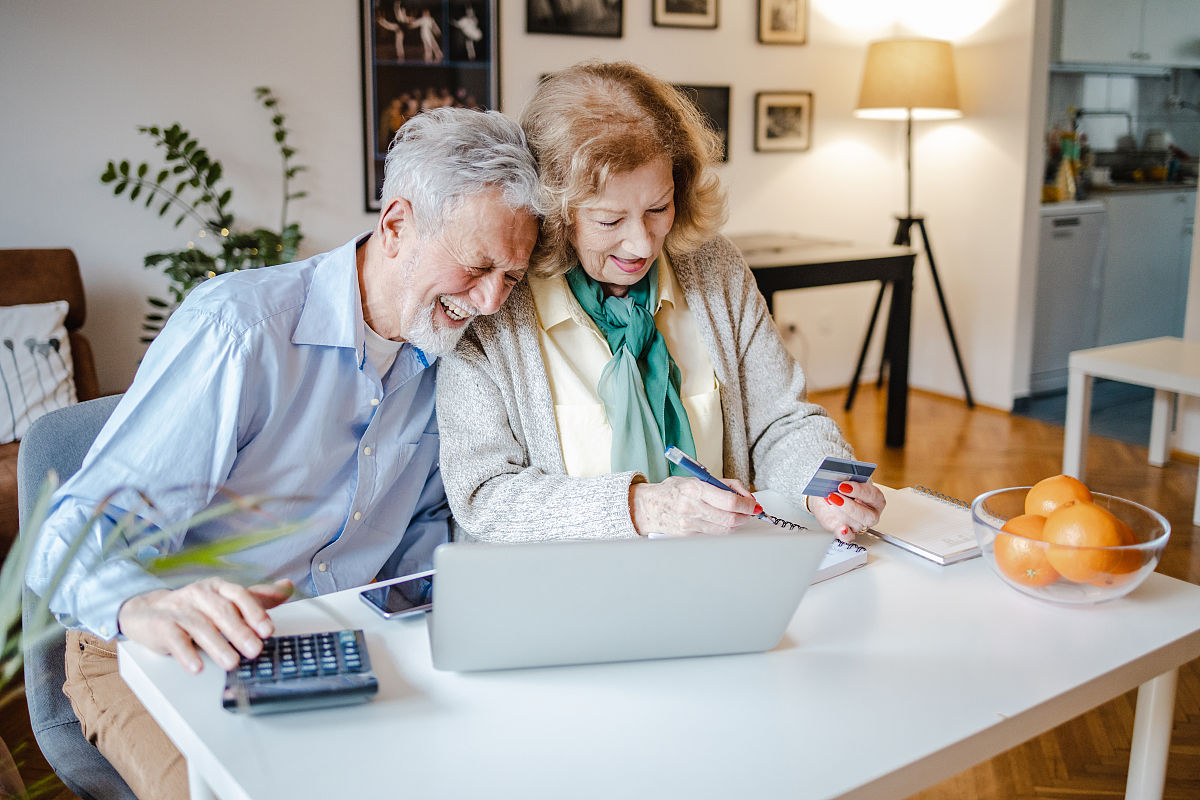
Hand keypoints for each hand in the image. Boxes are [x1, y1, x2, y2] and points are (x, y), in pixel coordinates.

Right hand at [117, 577, 293, 673]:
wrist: (148, 612)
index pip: (240, 595)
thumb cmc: (194, 608)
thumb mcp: (226, 599)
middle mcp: (200, 595)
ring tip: (231, 663)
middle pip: (223, 612)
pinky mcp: (161, 626)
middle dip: (240, 632)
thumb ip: (256, 597)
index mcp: (219, 587)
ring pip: (201, 627)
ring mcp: (179, 609)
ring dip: (218, 646)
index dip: (255, 612)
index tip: (268, 630)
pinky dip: (186, 654)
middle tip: (255, 650)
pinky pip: (175, 639)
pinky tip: (197, 666)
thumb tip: (287, 588)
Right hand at [629, 476, 761, 536]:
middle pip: (730, 518)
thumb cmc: (673, 491)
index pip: (729, 501)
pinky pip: (714, 534)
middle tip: (751, 511)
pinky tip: (723, 521)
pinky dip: (724, 528)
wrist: (648, 507)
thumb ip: (722, 484)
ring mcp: (689, 524)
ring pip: (725, 529)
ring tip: (738, 515)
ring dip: (737, 523)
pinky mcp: (689, 535)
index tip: (753, 504)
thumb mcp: (695, 478)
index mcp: (694, 488)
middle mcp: (691, 507)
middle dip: (746, 515)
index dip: (747, 504)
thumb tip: (745, 494)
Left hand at [810, 480, 885, 541]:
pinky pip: (849, 537)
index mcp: (875, 498)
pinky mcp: (848, 533)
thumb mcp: (842, 480)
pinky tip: (841, 527)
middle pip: (867, 514)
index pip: (872, 495)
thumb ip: (843, 480)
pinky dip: (845, 533)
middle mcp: (871, 513)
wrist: (826, 497)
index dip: (858, 490)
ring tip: (828, 502)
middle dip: (849, 505)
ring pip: (856, 524)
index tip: (843, 486)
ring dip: (839, 513)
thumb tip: (836, 481)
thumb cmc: (839, 488)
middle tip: (834, 496)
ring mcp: (861, 524)